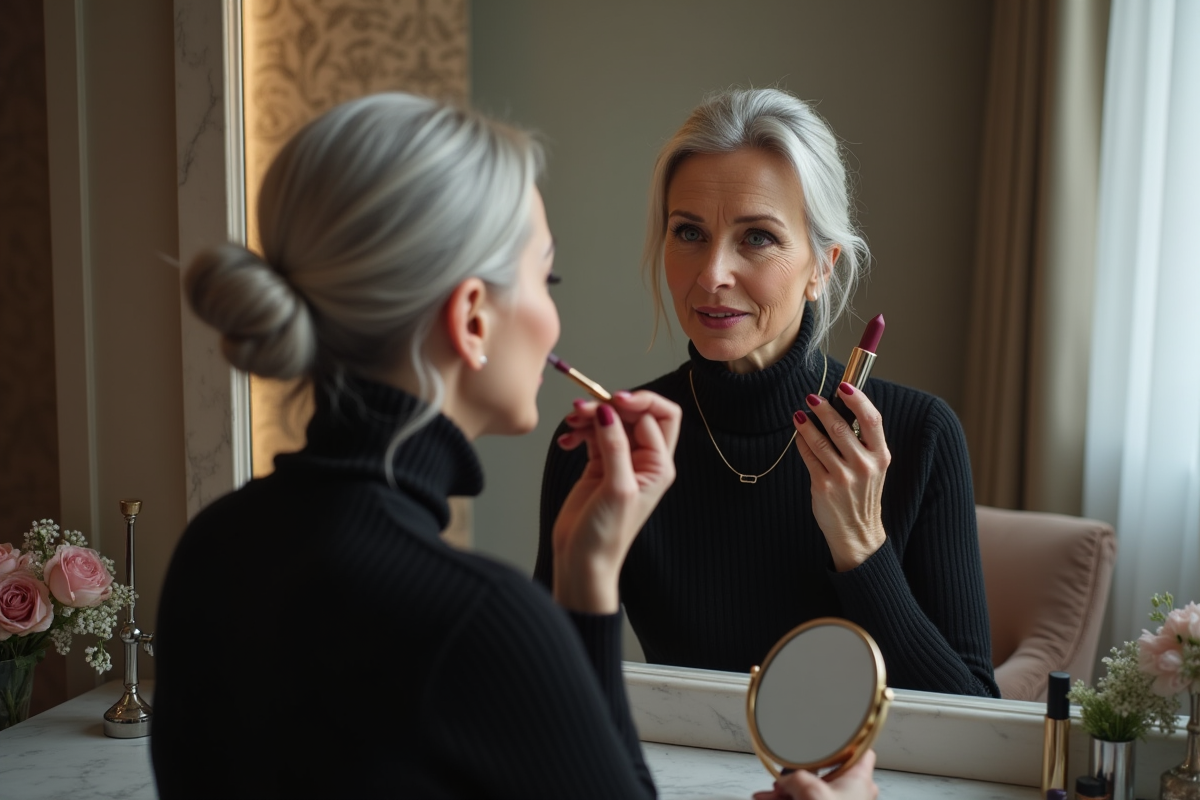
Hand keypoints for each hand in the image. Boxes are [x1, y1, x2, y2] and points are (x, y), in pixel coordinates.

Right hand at [551, 390, 680, 612]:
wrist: (582, 561)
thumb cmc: (607, 534)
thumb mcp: (617, 488)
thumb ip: (615, 446)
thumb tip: (609, 410)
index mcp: (659, 465)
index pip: (658, 417)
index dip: (637, 402)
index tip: (613, 400)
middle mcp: (643, 460)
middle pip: (634, 414)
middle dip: (610, 405)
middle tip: (584, 408)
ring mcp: (619, 461)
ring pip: (610, 421)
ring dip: (590, 416)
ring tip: (571, 423)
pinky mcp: (598, 466)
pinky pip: (592, 435)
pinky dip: (578, 431)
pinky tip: (566, 441)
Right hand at [752, 751, 878, 799]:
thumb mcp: (811, 791)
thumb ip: (795, 777)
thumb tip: (784, 779)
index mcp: (859, 779)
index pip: (861, 749)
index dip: (845, 740)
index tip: (828, 733)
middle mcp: (854, 792)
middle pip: (826, 772)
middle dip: (798, 774)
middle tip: (782, 776)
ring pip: (813, 790)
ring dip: (789, 791)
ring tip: (767, 794)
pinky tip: (770, 798)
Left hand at [793, 383, 890, 571]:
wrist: (857, 531)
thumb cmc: (863, 493)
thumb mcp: (874, 466)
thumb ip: (863, 441)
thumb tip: (841, 407)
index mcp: (881, 456)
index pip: (873, 420)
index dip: (858, 399)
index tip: (844, 385)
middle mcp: (864, 465)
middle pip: (840, 426)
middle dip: (823, 407)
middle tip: (811, 397)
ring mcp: (843, 477)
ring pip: (819, 440)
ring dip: (806, 424)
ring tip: (800, 414)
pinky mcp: (823, 486)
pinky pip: (808, 456)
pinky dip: (801, 442)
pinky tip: (799, 435)